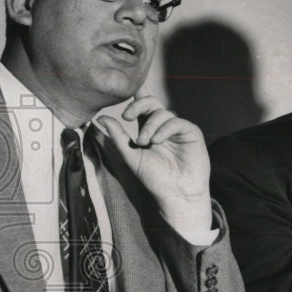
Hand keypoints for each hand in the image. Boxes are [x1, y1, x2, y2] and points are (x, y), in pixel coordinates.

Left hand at [96, 95, 212, 233]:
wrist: (176, 192)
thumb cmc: (155, 178)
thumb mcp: (131, 155)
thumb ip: (118, 136)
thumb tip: (100, 118)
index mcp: (148, 129)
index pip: (142, 107)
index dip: (136, 98)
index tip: (124, 103)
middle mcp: (163, 126)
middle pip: (152, 102)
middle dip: (138, 105)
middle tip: (127, 117)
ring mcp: (178, 129)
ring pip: (162, 112)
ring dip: (149, 125)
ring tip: (144, 142)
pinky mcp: (191, 132)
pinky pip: (176, 122)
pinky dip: (164, 129)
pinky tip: (157, 141)